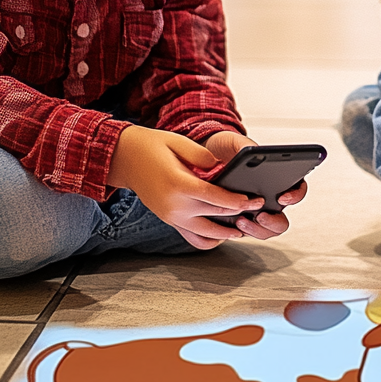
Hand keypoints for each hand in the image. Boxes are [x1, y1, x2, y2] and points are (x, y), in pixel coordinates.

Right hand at [108, 126, 264, 249]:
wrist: (122, 158)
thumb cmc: (150, 146)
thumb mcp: (179, 142)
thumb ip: (203, 156)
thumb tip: (222, 168)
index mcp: (178, 184)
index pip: (216, 198)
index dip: (238, 201)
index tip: (254, 199)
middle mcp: (175, 206)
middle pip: (216, 216)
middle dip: (240, 213)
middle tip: (258, 207)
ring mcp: (171, 217)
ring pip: (206, 233)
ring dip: (227, 232)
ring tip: (244, 225)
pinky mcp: (169, 220)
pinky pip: (193, 237)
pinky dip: (210, 239)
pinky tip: (222, 233)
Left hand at [203, 131, 306, 240]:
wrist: (202, 160)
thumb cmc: (224, 149)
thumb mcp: (233, 142)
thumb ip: (244, 145)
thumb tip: (252, 152)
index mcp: (276, 178)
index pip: (297, 189)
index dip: (295, 195)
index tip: (282, 196)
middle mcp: (268, 199)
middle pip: (282, 220)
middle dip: (274, 222)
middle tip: (261, 215)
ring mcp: (254, 212)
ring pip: (265, 231)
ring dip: (256, 230)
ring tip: (240, 221)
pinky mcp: (238, 221)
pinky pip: (245, 233)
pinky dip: (240, 232)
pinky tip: (230, 222)